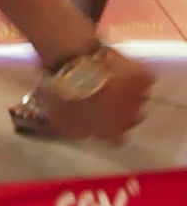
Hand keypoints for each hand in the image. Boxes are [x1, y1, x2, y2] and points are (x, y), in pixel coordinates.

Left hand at [38, 47, 153, 142]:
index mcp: (109, 133)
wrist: (77, 67)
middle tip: (109, 97)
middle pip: (131, 119)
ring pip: (140, 98)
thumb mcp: (61, 119)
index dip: (109, 129)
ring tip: (116, 79)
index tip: (102, 120)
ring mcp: (140, 99)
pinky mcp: (144, 78)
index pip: (116, 139)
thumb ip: (73, 128)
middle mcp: (129, 120)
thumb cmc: (63, 95)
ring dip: (131, 92)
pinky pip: (145, 77)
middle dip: (123, 110)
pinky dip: (137, 73)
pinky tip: (125, 66)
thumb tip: (72, 130)